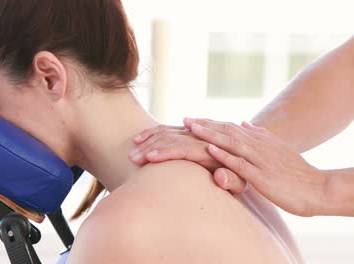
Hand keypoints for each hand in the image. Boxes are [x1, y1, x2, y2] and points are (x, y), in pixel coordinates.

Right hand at [129, 125, 247, 192]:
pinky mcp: (186, 132)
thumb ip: (232, 180)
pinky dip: (151, 132)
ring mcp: (191, 133)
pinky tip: (138, 139)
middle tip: (133, 159)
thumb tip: (219, 176)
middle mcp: (199, 137)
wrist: (243, 156)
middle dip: (150, 148)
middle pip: (171, 138)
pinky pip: (166, 128)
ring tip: (131, 155)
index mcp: (211, 148)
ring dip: (147, 142)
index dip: (167, 152)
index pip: (185, 146)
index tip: (149, 158)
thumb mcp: (242, 182)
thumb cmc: (241, 175)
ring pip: (166, 132)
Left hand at [187, 118, 327, 216]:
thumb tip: (243, 122)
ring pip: (231, 143)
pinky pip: (240, 163)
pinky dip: (225, 155)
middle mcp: (258, 145)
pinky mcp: (262, 175)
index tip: (191, 120)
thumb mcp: (275, 150)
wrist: (318, 188)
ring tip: (191, 128)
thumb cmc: (295, 173)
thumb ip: (258, 136)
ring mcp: (260, 159)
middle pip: (227, 131)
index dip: (210, 123)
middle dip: (205, 125)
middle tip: (185, 120)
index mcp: (259, 141)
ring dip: (210, 134)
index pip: (229, 128)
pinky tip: (210, 149)